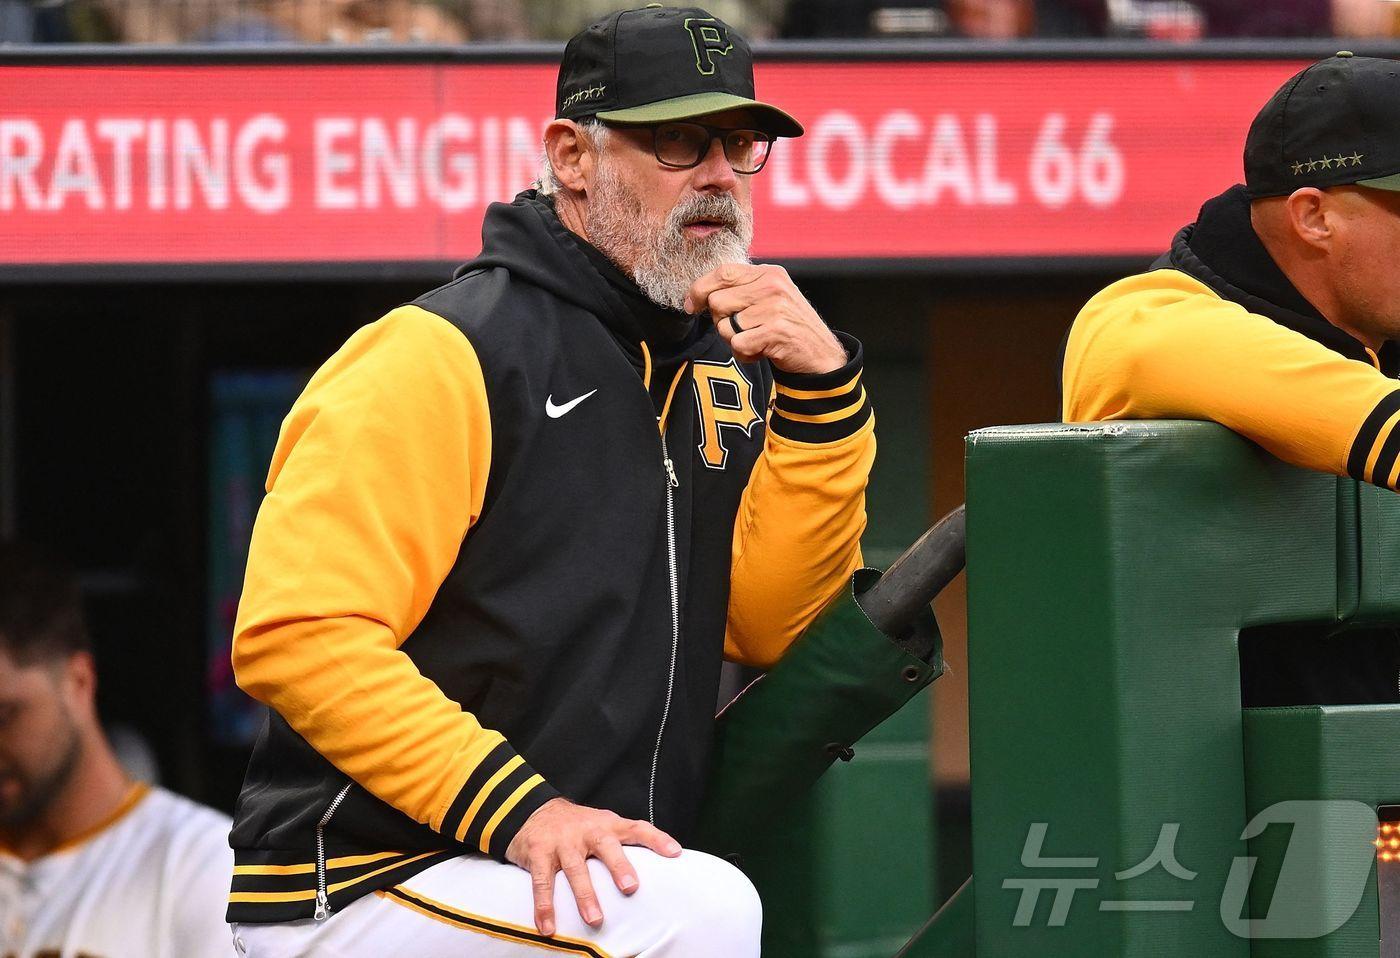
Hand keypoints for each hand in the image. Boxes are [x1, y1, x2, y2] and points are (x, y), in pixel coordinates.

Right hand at [505, 797, 681, 935]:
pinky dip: (544, 906)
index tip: (675, 853)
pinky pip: (542, 882)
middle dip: (619, 866)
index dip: (657, 839)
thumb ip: (622, 843)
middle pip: (606, 846)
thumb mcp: (601, 826)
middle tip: (630, 887)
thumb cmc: (577, 827)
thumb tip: (657, 869)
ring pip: (576, 868)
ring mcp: (563, 842)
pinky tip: (548, 926)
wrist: (533, 810)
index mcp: (608, 825)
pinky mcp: (539, 852)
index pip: (637, 828)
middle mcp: (587, 831)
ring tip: (595, 919)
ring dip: (585, 895)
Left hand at [684, 263, 846, 374]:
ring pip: (725, 326)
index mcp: (768, 273)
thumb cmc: (788, 328)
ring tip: (757, 341)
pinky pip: (738, 345)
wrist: (821, 356)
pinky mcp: (775, 331)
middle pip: (717, 301)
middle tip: (743, 330)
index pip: (722, 272)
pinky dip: (745, 355)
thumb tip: (698, 296)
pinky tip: (762, 352)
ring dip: (735, 341)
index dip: (699, 289)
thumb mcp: (769, 299)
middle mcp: (772, 286)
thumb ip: (740, 291)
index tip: (691, 305)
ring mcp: (775, 307)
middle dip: (721, 321)